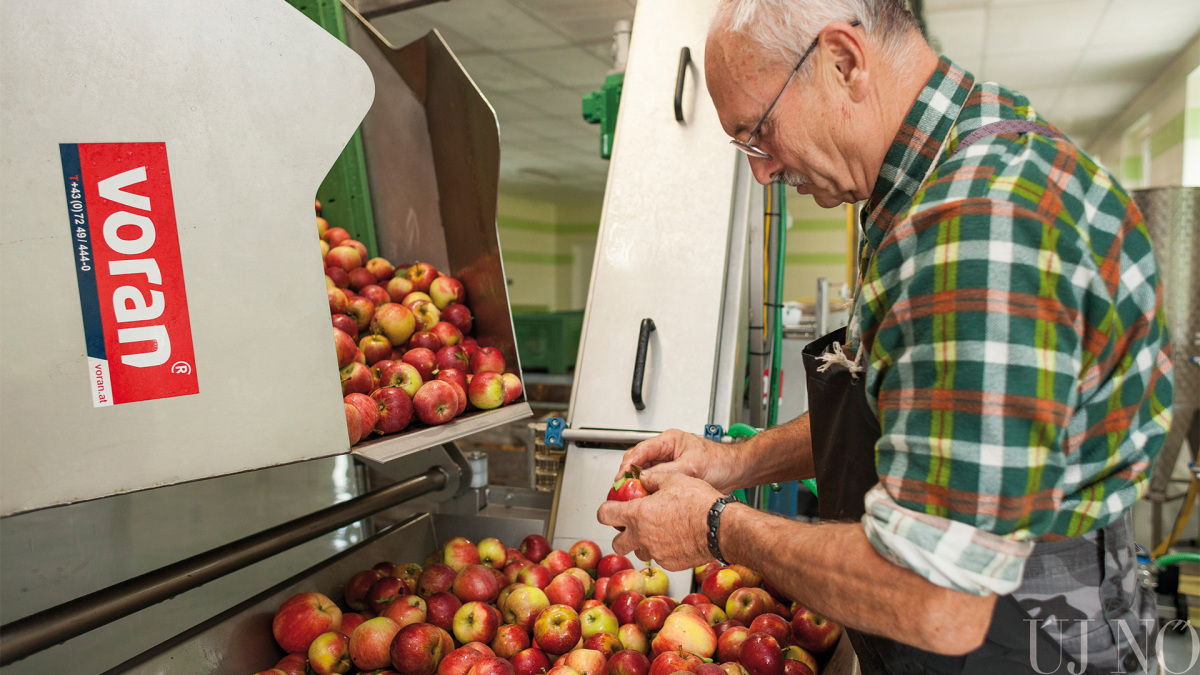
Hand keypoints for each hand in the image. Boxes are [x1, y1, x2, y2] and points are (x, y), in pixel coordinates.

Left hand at [596, 471, 722, 570]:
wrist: (721, 527)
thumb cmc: (700, 503)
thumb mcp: (674, 480)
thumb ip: (653, 478)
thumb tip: (643, 478)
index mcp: (638, 514)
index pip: (604, 515)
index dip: (606, 511)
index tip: (611, 509)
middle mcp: (642, 536)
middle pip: (617, 543)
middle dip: (621, 534)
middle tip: (631, 526)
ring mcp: (656, 552)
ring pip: (638, 552)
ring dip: (642, 544)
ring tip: (657, 532)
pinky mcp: (670, 563)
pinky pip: (659, 558)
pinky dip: (662, 550)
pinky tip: (675, 539)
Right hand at [617, 429, 739, 493]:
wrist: (736, 470)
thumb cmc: (720, 461)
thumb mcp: (691, 467)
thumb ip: (665, 472)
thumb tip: (643, 479)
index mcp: (668, 440)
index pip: (640, 451)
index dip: (627, 466)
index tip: (621, 480)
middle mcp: (666, 450)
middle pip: (638, 461)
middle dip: (628, 476)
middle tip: (622, 492)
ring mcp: (669, 462)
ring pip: (644, 473)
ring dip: (637, 485)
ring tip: (631, 498)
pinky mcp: (673, 474)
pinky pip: (654, 481)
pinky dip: (648, 490)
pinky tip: (645, 500)